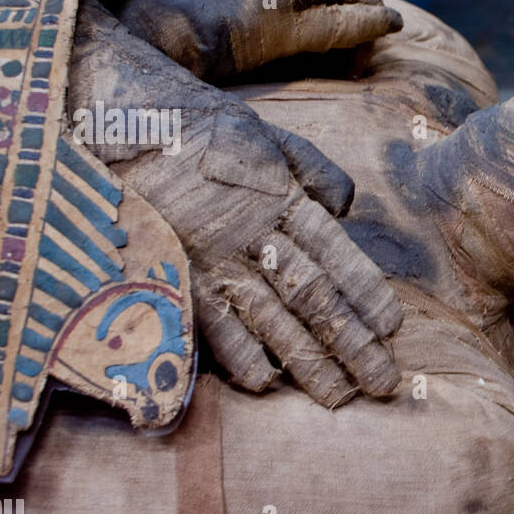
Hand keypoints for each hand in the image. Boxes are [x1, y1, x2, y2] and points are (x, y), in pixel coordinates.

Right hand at [69, 0, 402, 405]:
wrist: (121, 117)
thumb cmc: (202, 129)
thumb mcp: (268, 136)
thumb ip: (315, 170)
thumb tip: (345, 210)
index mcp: (281, 198)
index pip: (335, 255)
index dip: (364, 294)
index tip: (391, 328)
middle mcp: (252, 233)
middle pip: (312, 296)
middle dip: (351, 343)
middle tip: (382, 382)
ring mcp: (212, 257)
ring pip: (271, 318)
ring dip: (307, 361)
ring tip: (340, 396)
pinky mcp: (174, 273)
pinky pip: (210, 321)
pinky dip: (237, 353)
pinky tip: (266, 383)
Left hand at [117, 0, 401, 81]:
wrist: (170, 28)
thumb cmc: (238, 29)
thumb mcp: (301, 32)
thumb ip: (349, 27)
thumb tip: (395, 22)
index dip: (372, 36)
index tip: (358, 71)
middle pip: (346, 8)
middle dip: (350, 43)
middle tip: (340, 77)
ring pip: (322, 19)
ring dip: (327, 48)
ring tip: (316, 72)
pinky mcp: (260, 2)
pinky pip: (298, 23)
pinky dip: (304, 44)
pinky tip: (292, 61)